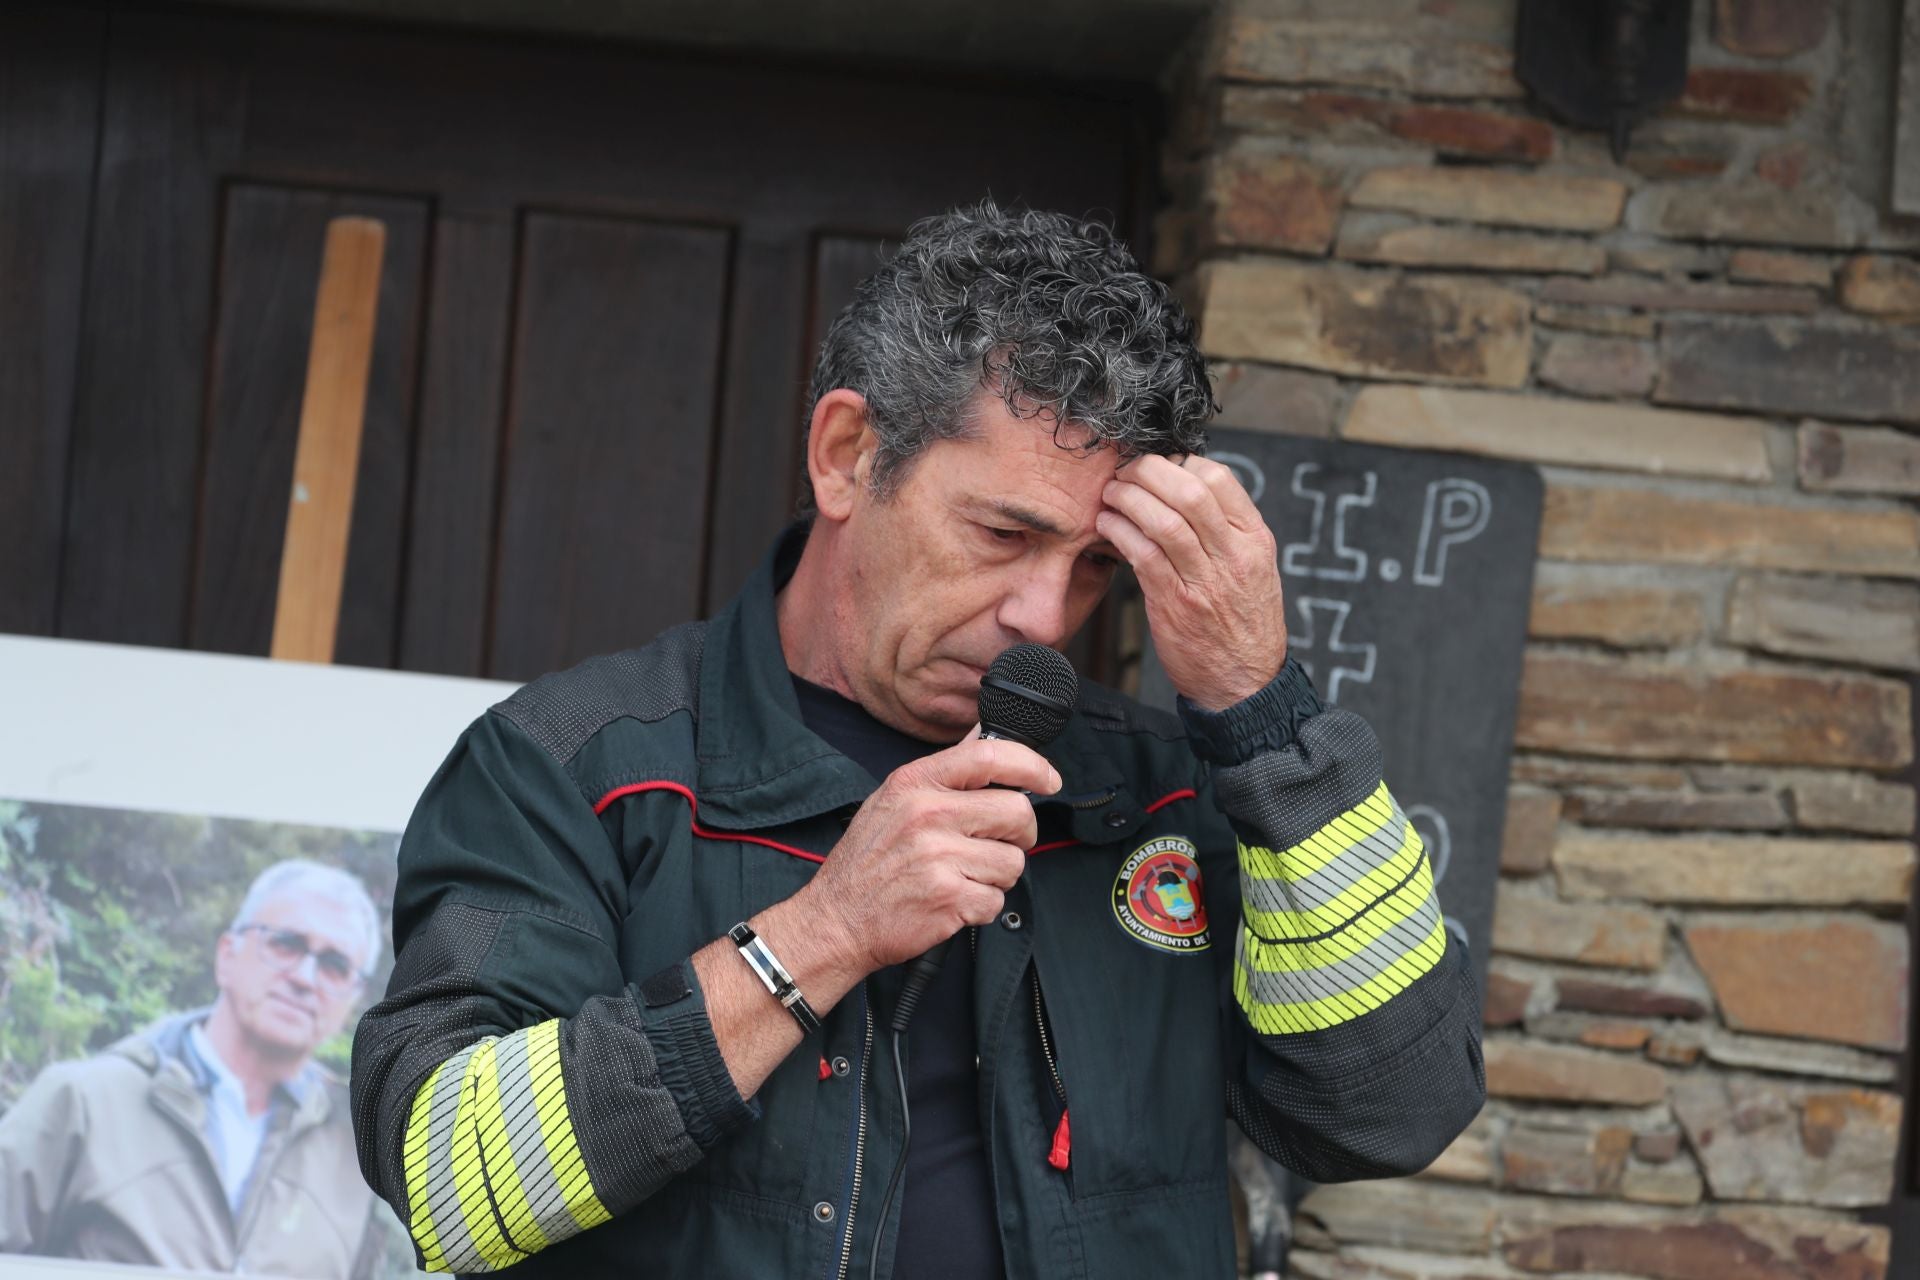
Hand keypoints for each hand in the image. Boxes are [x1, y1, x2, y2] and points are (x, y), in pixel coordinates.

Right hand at [799, 735, 1061, 971]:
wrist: (837, 921)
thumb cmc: (868, 861)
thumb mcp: (893, 799)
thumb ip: (944, 770)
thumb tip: (985, 735)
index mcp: (915, 782)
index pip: (990, 756)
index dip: (1032, 765)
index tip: (1049, 779)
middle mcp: (927, 814)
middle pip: (1017, 812)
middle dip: (1020, 834)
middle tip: (998, 845)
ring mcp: (938, 857)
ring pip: (1013, 862)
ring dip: (996, 876)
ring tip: (961, 877)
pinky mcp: (949, 898)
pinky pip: (997, 900)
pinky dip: (982, 906)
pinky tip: (953, 901)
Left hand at [1097, 453, 1287, 711]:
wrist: (1245, 683)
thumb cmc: (1242, 623)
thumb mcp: (1252, 568)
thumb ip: (1225, 530)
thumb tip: (1182, 490)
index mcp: (1254, 540)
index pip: (1220, 478)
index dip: (1180, 461)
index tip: (1156, 466)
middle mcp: (1234, 555)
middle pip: (1189, 490)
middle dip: (1148, 471)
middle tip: (1124, 472)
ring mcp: (1206, 581)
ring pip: (1164, 520)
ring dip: (1128, 499)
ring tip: (1110, 496)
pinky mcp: (1176, 605)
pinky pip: (1144, 555)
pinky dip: (1120, 532)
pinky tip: (1108, 526)